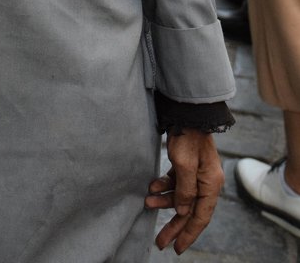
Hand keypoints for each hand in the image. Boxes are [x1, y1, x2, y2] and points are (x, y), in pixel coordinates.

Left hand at [145, 131, 223, 254]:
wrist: (186, 111)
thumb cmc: (187, 136)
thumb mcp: (184, 166)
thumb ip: (184, 191)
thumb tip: (184, 212)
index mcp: (211, 185)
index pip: (200, 217)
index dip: (188, 234)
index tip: (176, 248)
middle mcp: (206, 181)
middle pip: (190, 211)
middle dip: (175, 225)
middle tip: (161, 241)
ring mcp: (197, 173)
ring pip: (180, 196)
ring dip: (164, 201)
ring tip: (147, 202)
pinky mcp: (187, 164)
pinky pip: (175, 182)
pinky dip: (164, 186)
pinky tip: (152, 186)